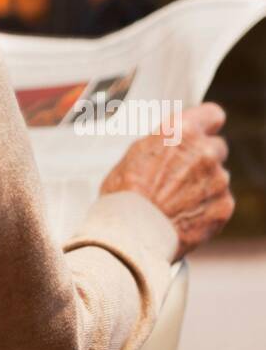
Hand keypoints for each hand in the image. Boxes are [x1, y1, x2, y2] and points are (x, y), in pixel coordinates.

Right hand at [99, 102, 233, 259]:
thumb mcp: (135, 154)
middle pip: (216, 146)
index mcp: (179, 131)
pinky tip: (184, 215)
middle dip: (202, 158)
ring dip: (204, 185)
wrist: (132, 234)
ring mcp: (218, 179)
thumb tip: (171, 144)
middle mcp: (204, 150)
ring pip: (218, 176)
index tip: (203, 132)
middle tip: (180, 175)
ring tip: (176, 202)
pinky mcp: (224, 205)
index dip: (206, 125)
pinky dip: (207, 207)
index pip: (213, 114)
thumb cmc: (124, 195)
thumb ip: (164, 143)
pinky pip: (220, 201)